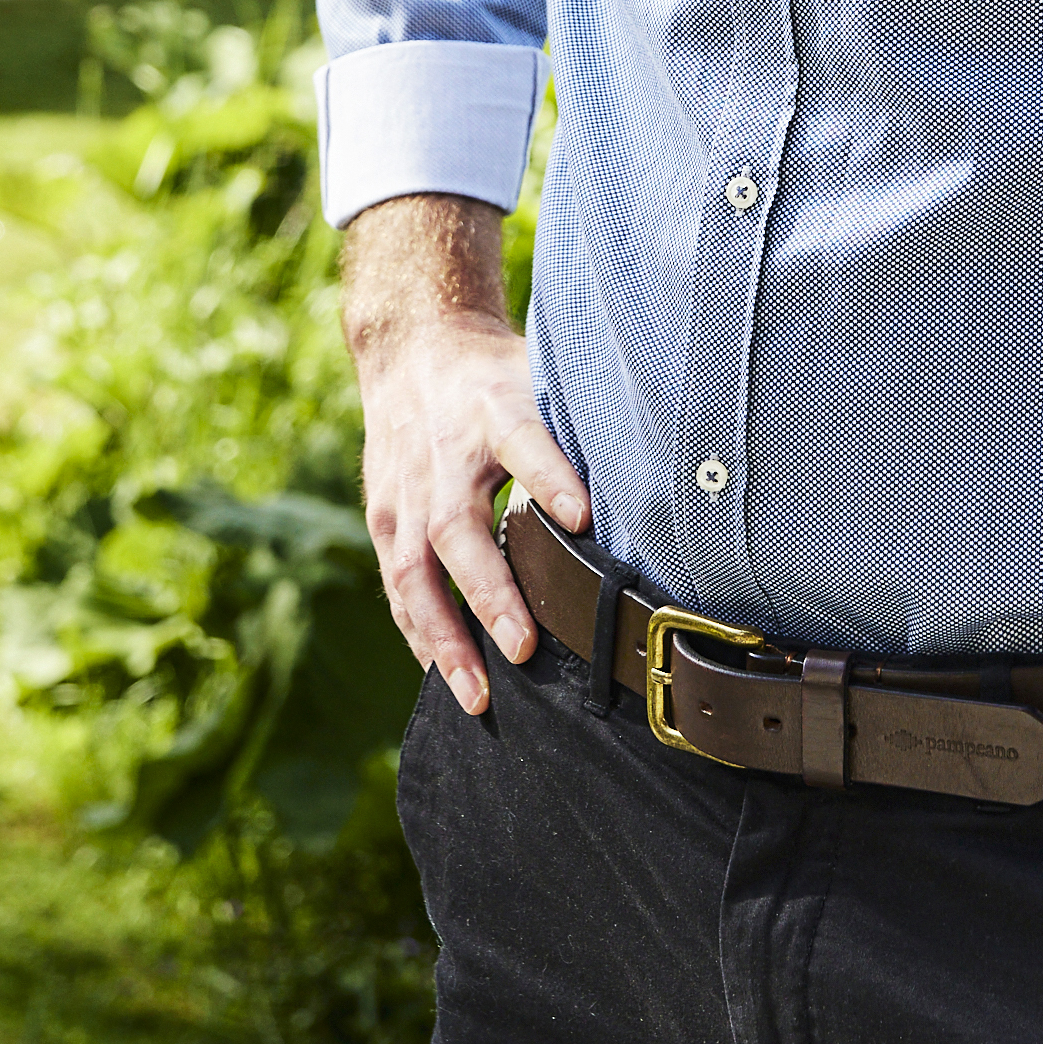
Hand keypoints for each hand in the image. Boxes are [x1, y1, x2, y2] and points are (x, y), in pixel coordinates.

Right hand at [342, 191, 589, 711]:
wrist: (413, 346)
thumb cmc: (495, 377)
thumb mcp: (540, 377)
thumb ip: (582, 429)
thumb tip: (660, 480)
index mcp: (492, 410)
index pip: (523, 442)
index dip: (551, 478)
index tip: (583, 518)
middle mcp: (441, 456)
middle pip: (455, 526)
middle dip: (489, 591)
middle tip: (523, 647)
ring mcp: (402, 491)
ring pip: (413, 571)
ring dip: (445, 637)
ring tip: (478, 696)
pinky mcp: (382, 518)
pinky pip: (397, 585)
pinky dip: (420, 633)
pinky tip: (445, 677)